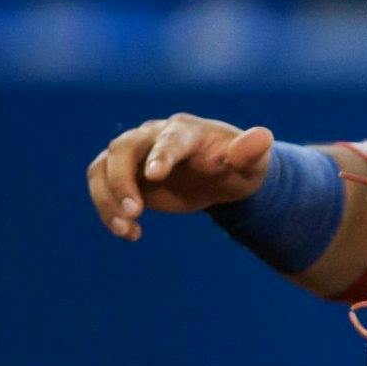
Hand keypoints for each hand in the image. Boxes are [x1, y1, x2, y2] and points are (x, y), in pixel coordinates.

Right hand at [88, 114, 274, 240]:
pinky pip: (102, 186)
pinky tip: (130, 234)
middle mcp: (153, 136)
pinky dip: (108, 209)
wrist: (222, 173)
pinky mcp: (124, 174)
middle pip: (123, 149)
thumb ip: (251, 152)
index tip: (154, 176)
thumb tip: (264, 137)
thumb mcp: (252, 161)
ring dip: (107, 198)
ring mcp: (135, 154)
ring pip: (103, 167)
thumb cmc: (239, 164)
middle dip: (122, 180)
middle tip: (135, 212)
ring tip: (127, 230)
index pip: (170, 139)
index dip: (161, 155)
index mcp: (186, 131)